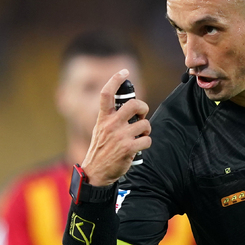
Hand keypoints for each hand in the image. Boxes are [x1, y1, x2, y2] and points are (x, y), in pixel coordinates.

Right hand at [81, 69, 150, 185]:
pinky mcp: (129, 148)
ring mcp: (120, 136)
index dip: (116, 80)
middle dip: (143, 108)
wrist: (96, 171)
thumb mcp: (101, 130)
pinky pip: (147, 140)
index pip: (106, 93)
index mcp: (103, 118)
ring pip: (145, 124)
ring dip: (146, 130)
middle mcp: (111, 124)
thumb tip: (132, 109)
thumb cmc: (102, 150)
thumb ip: (112, 118)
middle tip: (142, 116)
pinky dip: (146, 143)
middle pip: (134, 104)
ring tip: (140, 136)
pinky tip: (139, 147)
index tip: (124, 72)